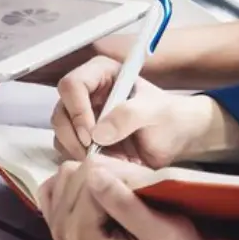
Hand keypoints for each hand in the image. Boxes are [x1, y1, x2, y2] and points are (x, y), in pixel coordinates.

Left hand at [38, 156, 238, 239]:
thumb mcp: (157, 230)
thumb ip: (124, 205)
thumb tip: (94, 175)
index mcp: (81, 235)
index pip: (90, 176)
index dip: (121, 175)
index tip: (141, 191)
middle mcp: (61, 230)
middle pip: (75, 173)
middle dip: (108, 174)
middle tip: (133, 193)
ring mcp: (57, 222)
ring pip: (68, 171)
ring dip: (97, 174)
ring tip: (120, 193)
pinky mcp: (58, 213)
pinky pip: (58, 179)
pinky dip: (79, 178)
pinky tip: (99, 190)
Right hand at [52, 56, 238, 167]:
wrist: (178, 139)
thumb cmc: (170, 117)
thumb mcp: (156, 112)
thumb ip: (129, 115)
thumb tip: (98, 133)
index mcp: (101, 74)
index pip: (72, 85)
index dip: (77, 110)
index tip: (91, 134)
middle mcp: (86, 93)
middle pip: (60, 111)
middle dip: (74, 135)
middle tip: (94, 153)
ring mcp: (82, 117)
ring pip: (60, 133)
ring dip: (76, 150)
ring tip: (103, 160)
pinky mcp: (82, 139)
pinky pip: (66, 150)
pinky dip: (79, 160)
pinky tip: (101, 165)